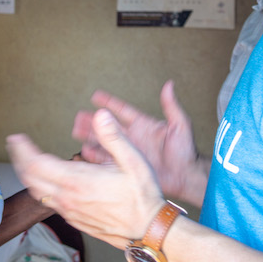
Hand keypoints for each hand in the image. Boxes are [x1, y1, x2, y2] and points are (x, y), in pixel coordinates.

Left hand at [7, 111, 165, 249]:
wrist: (147, 231)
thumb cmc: (141, 196)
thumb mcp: (133, 161)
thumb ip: (114, 137)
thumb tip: (101, 115)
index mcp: (78, 181)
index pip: (37, 164)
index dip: (22, 149)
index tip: (16, 138)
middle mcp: (68, 198)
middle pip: (30, 178)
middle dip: (19, 159)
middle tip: (14, 145)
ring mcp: (69, 211)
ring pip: (37, 192)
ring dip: (27, 175)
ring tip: (24, 160)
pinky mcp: (74, 220)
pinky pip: (48, 202)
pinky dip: (39, 188)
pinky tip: (45, 181)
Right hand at [72, 80, 206, 203]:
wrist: (186, 177)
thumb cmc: (186, 151)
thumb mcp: (180, 126)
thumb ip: (171, 106)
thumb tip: (169, 85)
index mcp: (143, 124)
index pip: (122, 110)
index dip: (109, 103)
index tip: (95, 96)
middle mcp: (133, 137)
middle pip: (108, 125)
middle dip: (94, 121)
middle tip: (78, 116)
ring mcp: (129, 151)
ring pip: (105, 141)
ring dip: (91, 136)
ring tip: (76, 131)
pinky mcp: (127, 166)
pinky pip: (108, 160)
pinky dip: (96, 156)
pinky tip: (85, 152)